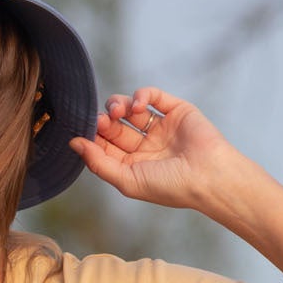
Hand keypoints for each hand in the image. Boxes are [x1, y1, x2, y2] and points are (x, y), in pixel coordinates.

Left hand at [69, 86, 236, 209]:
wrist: (209, 176)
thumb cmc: (170, 186)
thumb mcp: (127, 180)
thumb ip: (98, 162)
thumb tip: (72, 143)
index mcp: (133, 165)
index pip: (104, 146)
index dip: (93, 137)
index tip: (84, 133)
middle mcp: (145, 145)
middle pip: (114, 126)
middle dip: (104, 120)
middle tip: (102, 121)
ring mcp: (160, 127)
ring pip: (129, 108)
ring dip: (118, 105)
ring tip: (119, 112)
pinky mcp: (176, 110)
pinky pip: (152, 96)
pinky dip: (141, 95)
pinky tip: (138, 105)